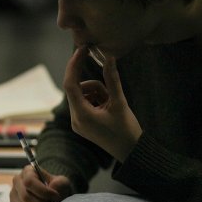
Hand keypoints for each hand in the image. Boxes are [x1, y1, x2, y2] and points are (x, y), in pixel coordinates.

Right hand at [10, 165, 72, 201]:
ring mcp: (13, 195)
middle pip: (25, 197)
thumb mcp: (62, 182)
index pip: (29, 182)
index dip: (43, 192)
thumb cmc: (56, 188)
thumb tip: (51, 188)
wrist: (53, 197)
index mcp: (28, 171)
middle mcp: (17, 182)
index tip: (56, 196)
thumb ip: (59, 184)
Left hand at [63, 46, 141, 161]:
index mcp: (81, 115)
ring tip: (112, 104)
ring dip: (97, 92)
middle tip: (110, 92)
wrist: (131, 152)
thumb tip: (109, 57)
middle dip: (94, 85)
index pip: (70, 84)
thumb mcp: (120, 103)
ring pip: (83, 94)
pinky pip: (85, 102)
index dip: (74, 64)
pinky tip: (109, 108)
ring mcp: (78, 122)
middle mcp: (75, 119)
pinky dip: (96, 99)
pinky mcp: (82, 123)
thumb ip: (112, 79)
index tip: (83, 49)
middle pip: (77, 89)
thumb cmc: (127, 130)